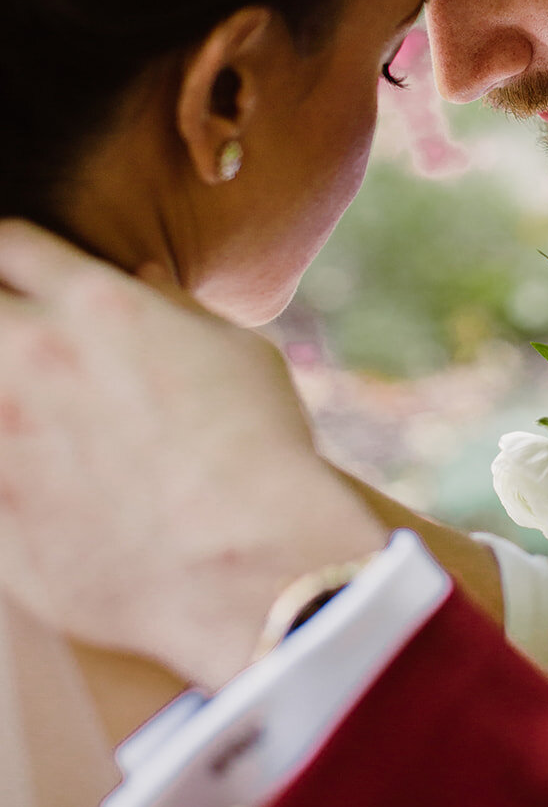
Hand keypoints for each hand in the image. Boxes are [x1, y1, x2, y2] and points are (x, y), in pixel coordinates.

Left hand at [0, 221, 386, 687]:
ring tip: (30, 417)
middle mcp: (33, 357)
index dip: (11, 256)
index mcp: (96, 305)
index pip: (12, 242)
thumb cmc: (262, 453)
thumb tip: (146, 284)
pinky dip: (3, 471)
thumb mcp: (237, 353)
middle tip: (21, 348)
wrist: (250, 564)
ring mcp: (1, 436)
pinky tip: (40, 479)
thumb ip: (176, 312)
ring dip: (2, 397)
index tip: (19, 276)